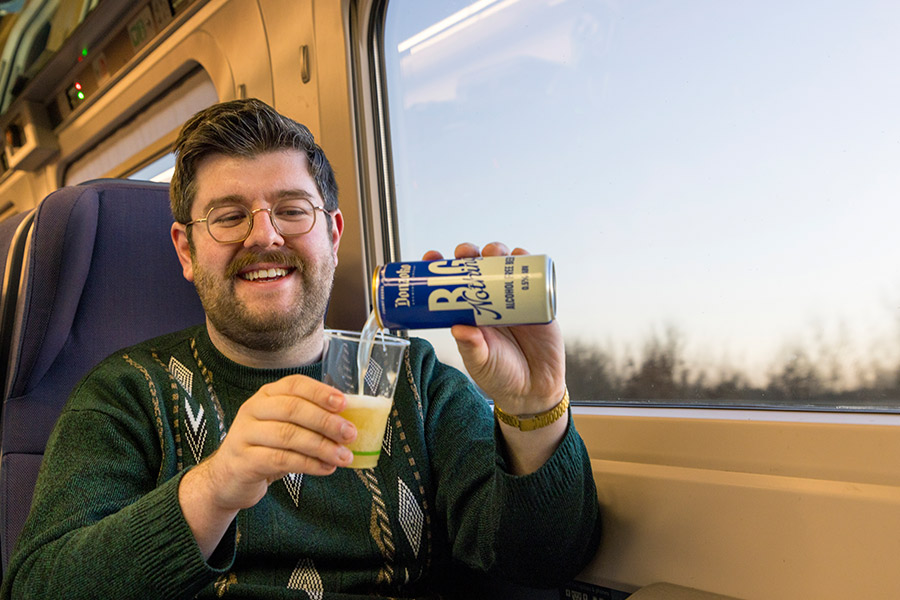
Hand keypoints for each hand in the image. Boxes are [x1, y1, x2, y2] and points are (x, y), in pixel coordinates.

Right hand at [180, 375, 355, 556]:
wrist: (228, 479)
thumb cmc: (265, 449)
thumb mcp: (284, 428)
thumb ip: (310, 421)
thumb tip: (350, 422)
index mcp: (266, 395)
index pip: (294, 384)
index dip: (320, 392)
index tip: (344, 403)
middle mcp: (253, 409)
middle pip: (293, 409)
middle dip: (326, 421)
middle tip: (350, 433)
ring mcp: (245, 434)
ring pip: (288, 435)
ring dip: (321, 446)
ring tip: (343, 456)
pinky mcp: (243, 461)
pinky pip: (280, 459)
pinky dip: (308, 464)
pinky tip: (326, 468)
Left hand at [422, 242, 565, 416]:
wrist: (534, 391)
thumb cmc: (500, 376)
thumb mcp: (480, 362)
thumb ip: (471, 347)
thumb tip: (458, 328)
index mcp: (469, 313)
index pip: (452, 284)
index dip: (441, 268)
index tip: (431, 256)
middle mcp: (489, 302)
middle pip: (477, 268)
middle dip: (470, 253)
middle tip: (465, 253)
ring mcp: (513, 300)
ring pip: (503, 266)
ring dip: (497, 252)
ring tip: (493, 252)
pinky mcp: (537, 303)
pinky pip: (533, 276)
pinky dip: (527, 261)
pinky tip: (519, 256)